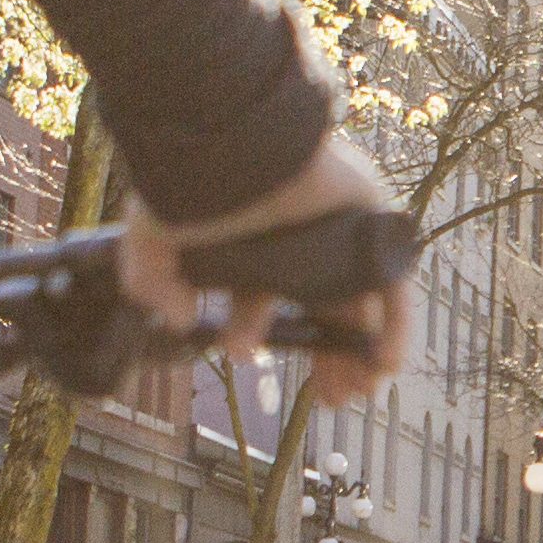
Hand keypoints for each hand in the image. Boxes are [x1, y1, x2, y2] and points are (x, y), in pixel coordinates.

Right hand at [124, 130, 401, 405]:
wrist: (239, 143)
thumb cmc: (196, 184)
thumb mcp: (154, 234)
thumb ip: (148, 278)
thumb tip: (175, 322)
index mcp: (254, 247)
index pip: (261, 300)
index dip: (255, 334)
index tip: (244, 357)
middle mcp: (299, 244)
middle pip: (321, 312)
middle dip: (324, 361)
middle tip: (326, 399)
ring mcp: (340, 236)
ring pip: (361, 306)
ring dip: (360, 354)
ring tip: (357, 392)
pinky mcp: (372, 228)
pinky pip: (393, 285)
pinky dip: (394, 325)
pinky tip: (384, 363)